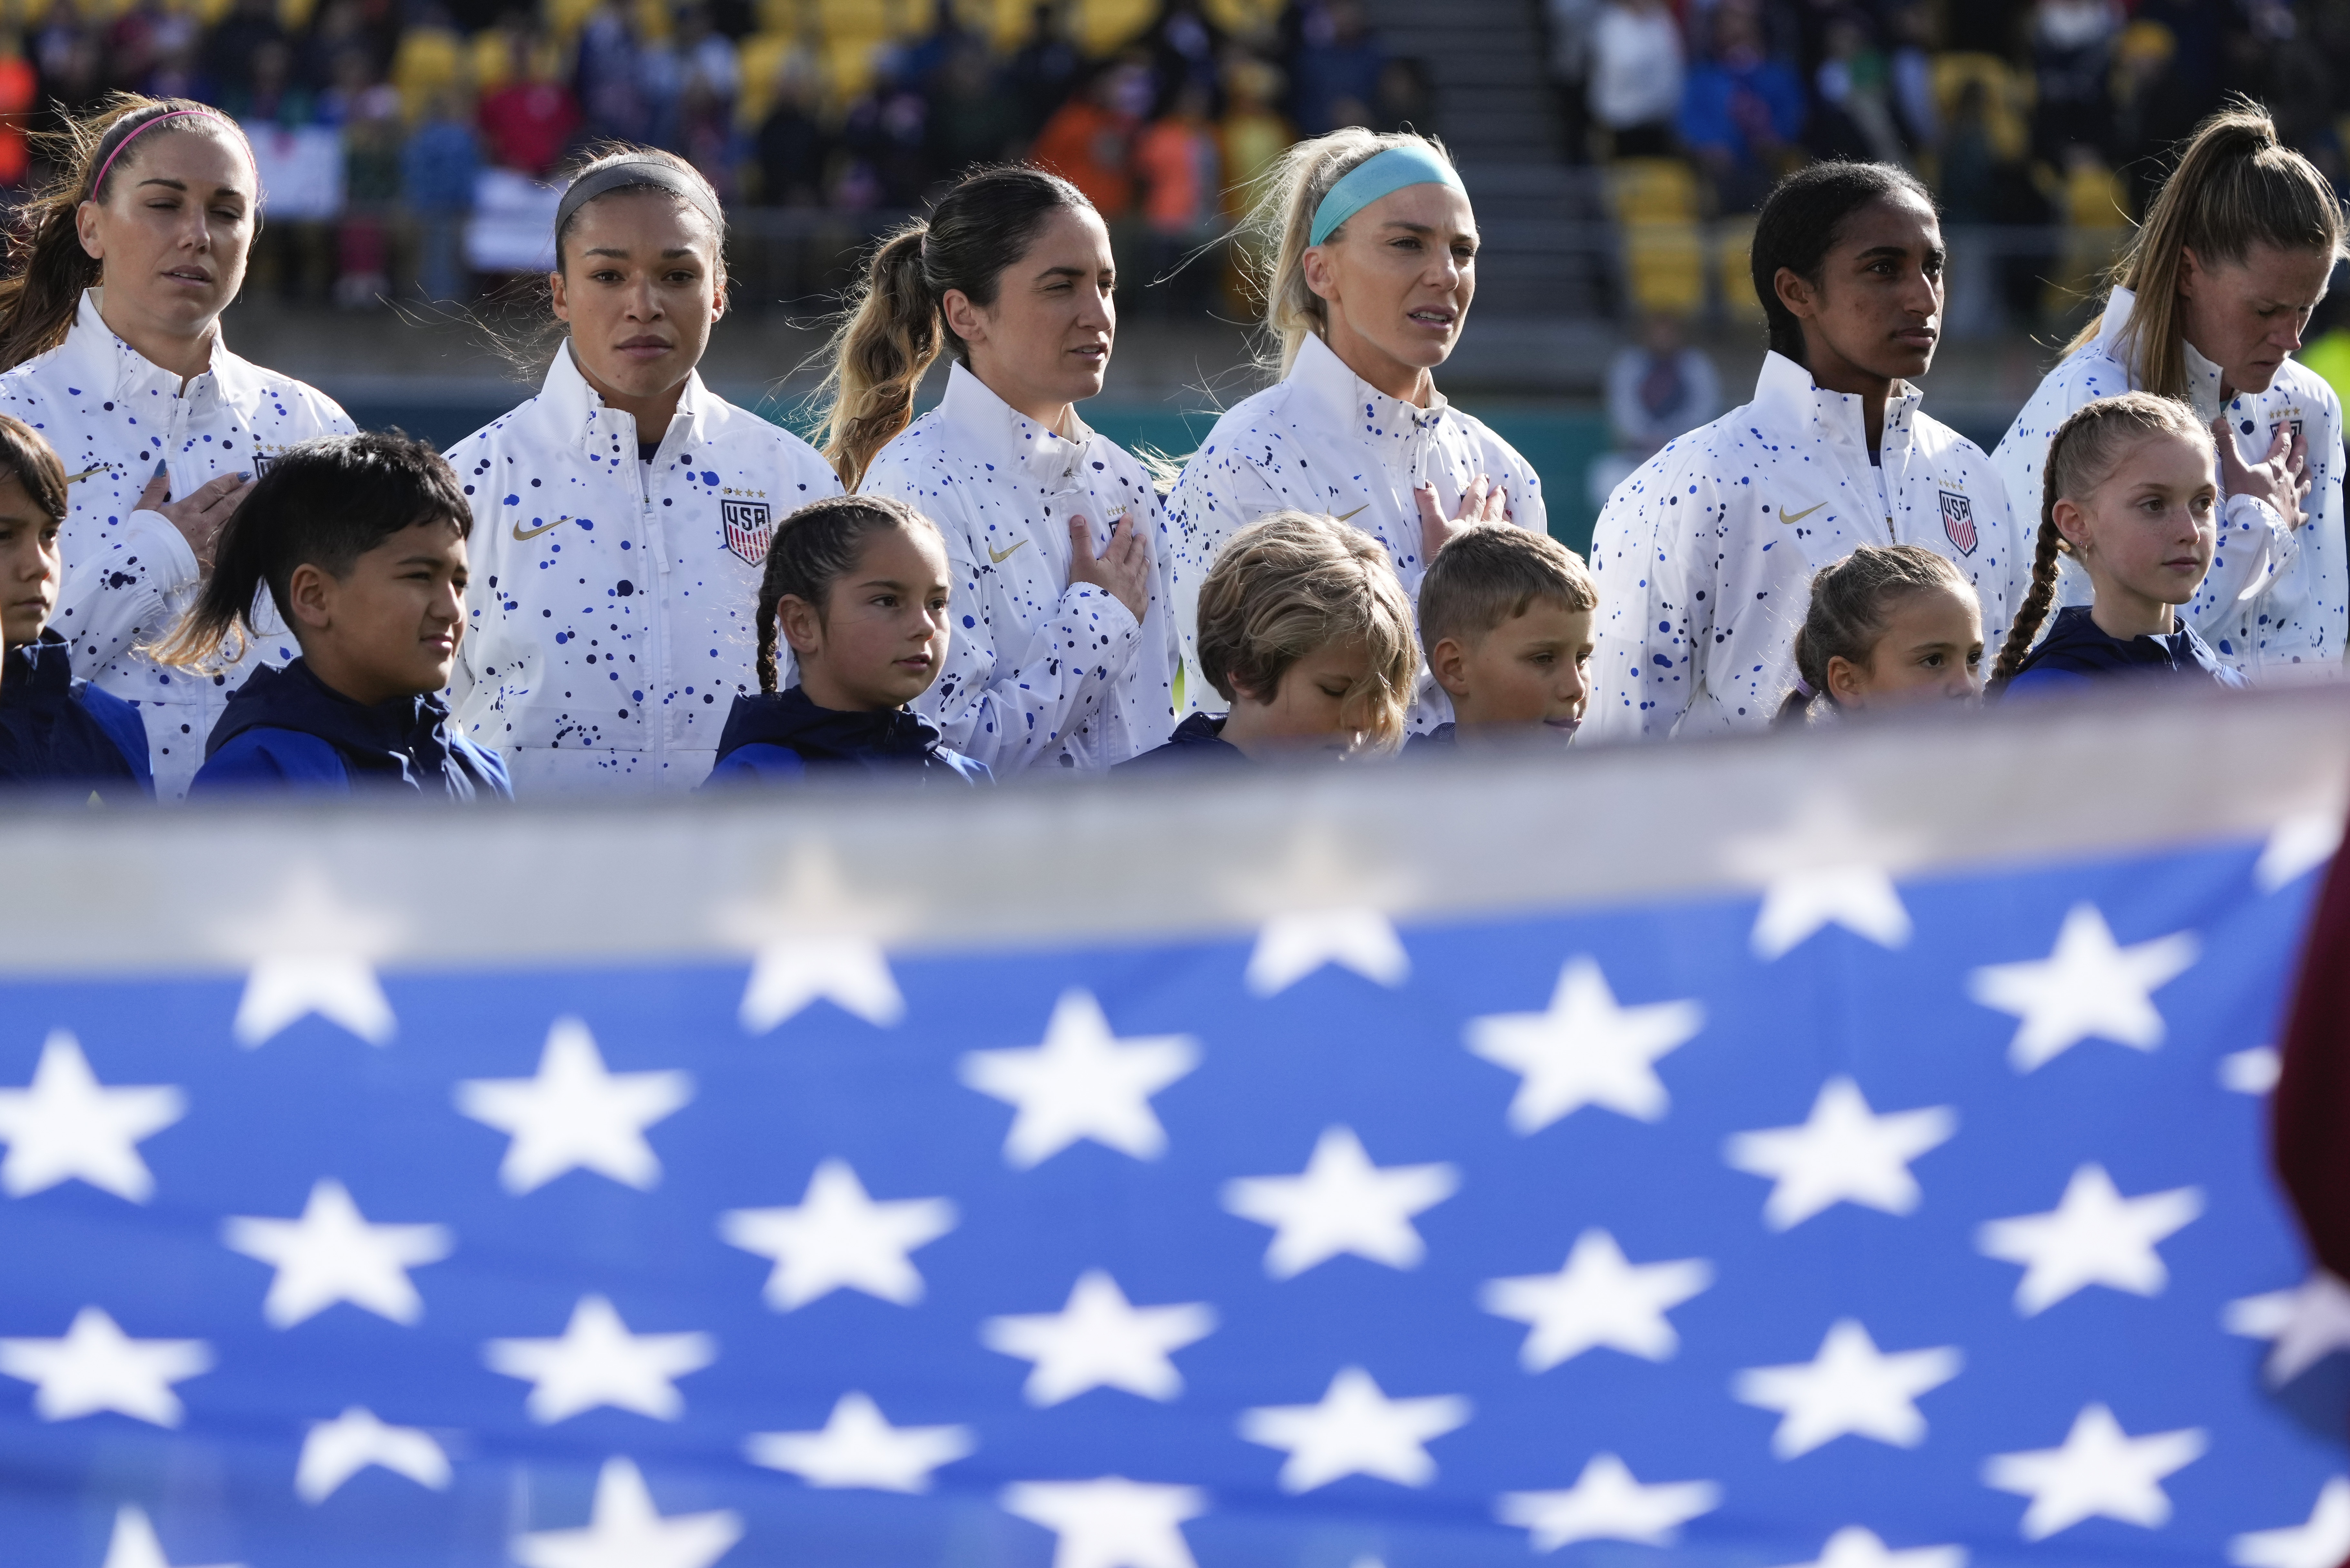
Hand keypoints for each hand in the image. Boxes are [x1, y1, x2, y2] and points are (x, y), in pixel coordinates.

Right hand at [137, 467, 253, 575]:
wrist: (144, 569)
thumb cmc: (143, 539)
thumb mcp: (144, 510)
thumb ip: (155, 489)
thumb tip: (164, 469)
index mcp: (187, 511)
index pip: (213, 491)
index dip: (229, 481)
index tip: (242, 475)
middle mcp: (204, 525)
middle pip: (230, 505)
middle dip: (246, 493)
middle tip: (260, 484)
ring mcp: (211, 543)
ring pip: (235, 524)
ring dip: (249, 513)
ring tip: (262, 503)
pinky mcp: (214, 561)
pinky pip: (233, 547)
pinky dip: (245, 539)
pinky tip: (257, 533)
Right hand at [1066, 511, 1149, 621]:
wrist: (1099, 624)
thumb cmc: (1088, 592)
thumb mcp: (1080, 564)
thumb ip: (1080, 541)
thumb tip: (1078, 517)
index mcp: (1115, 563)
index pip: (1122, 541)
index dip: (1125, 527)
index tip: (1129, 517)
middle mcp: (1129, 576)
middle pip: (1136, 556)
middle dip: (1139, 544)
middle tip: (1142, 537)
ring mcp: (1135, 593)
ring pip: (1143, 574)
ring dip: (1144, 563)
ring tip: (1146, 558)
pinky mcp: (1138, 609)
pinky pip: (1144, 595)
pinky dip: (1144, 588)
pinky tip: (1144, 589)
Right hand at [1414, 476, 1508, 561]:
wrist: (1466, 582)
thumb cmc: (1448, 556)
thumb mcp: (1433, 528)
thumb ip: (1428, 506)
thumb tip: (1422, 483)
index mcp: (1468, 522)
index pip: (1474, 500)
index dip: (1478, 487)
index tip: (1485, 477)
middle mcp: (1485, 531)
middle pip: (1492, 511)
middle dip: (1496, 499)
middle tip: (1502, 489)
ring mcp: (1496, 547)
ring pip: (1503, 527)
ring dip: (1505, 516)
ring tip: (1509, 511)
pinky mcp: (1502, 561)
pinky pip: (1511, 545)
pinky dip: (1513, 538)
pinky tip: (1516, 539)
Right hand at [2215, 415, 2311, 530]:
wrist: (2256, 525)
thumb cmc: (2245, 496)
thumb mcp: (2232, 468)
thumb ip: (2227, 445)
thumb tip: (2219, 421)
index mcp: (2274, 468)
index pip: (2282, 445)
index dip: (2285, 433)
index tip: (2288, 423)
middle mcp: (2288, 480)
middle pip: (2298, 461)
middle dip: (2301, 448)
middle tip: (2303, 439)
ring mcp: (2293, 498)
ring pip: (2305, 483)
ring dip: (2307, 475)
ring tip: (2309, 470)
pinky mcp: (2293, 516)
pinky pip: (2302, 513)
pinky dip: (2304, 511)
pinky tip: (2304, 511)